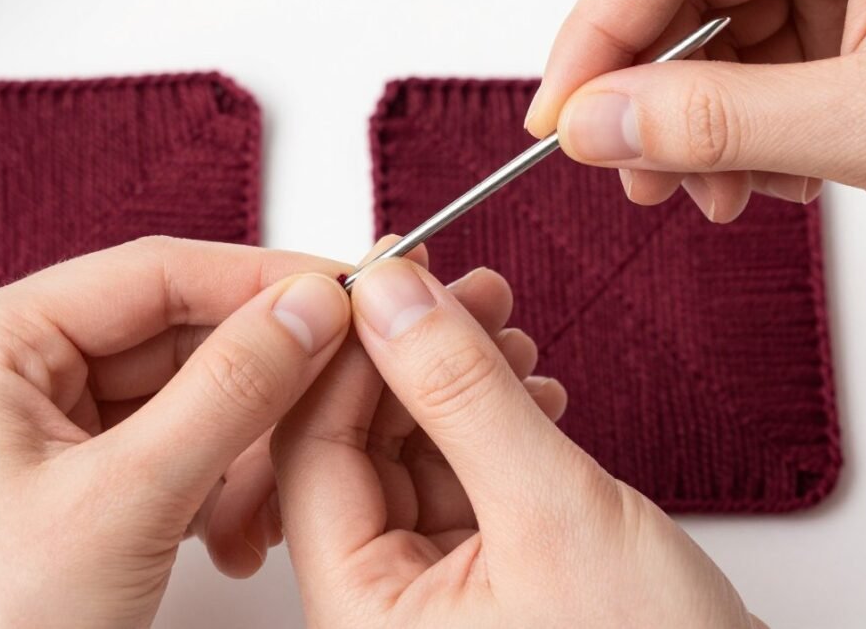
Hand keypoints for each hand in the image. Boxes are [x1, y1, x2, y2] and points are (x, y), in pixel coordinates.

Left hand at [0, 237, 352, 627]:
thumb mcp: (125, 503)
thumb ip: (229, 391)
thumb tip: (311, 307)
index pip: (152, 273)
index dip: (260, 278)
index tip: (349, 292)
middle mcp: (10, 372)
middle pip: (172, 332)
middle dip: (258, 379)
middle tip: (342, 387)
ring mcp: (39, 428)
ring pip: (182, 395)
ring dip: (243, 444)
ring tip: (266, 509)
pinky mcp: (69, 480)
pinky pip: (168, 447)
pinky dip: (217, 482)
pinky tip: (238, 532)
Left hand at [274, 257, 764, 627]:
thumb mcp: (552, 513)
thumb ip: (463, 396)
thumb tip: (392, 294)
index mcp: (359, 615)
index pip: (312, 450)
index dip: (350, 350)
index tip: (392, 272)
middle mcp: (377, 610)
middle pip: (358, 447)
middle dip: (413, 359)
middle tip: (466, 288)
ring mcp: (429, 600)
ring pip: (413, 458)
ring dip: (458, 387)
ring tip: (512, 334)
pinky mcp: (481, 587)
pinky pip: (461, 486)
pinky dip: (493, 432)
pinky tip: (532, 393)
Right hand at [525, 0, 865, 220]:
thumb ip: (721, 119)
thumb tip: (595, 124)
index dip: (597, 36)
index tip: (558, 120)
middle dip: (656, 103)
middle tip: (640, 176)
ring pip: (715, 44)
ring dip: (701, 135)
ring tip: (723, 195)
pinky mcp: (852, 23)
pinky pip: (759, 72)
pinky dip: (748, 137)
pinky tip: (773, 176)